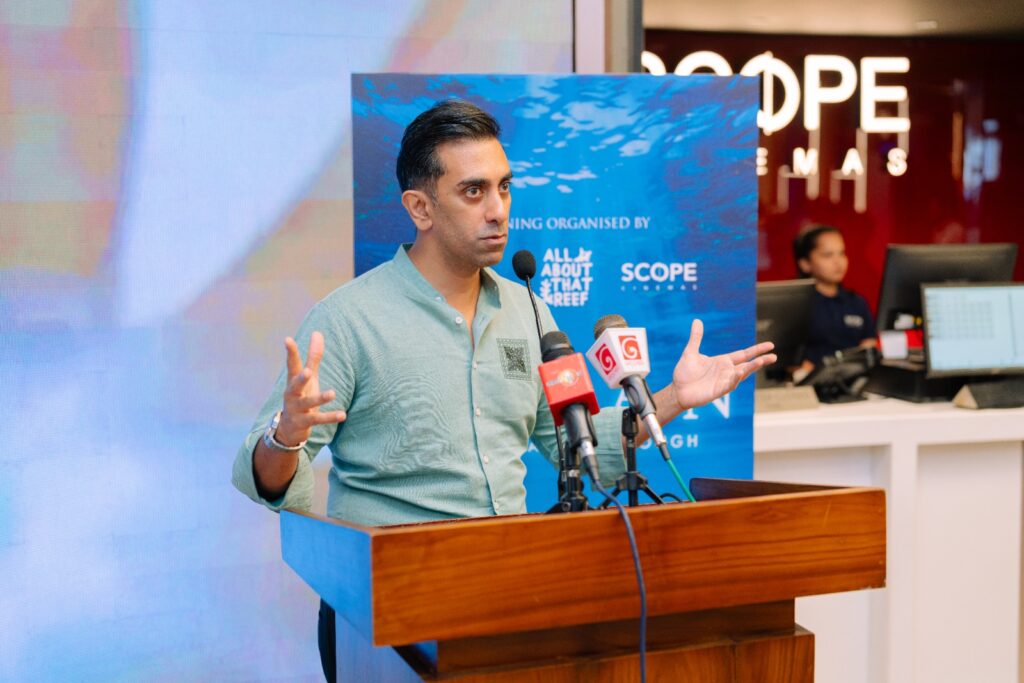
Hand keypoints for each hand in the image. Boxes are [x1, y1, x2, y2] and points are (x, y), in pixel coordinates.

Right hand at [275, 331, 346, 446]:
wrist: (289, 428)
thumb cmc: (301, 395)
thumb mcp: (308, 376)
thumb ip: (313, 356)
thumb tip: (317, 332)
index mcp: (294, 381)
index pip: (292, 365)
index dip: (290, 352)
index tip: (287, 339)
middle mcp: (293, 394)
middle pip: (295, 385)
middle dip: (301, 378)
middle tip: (308, 371)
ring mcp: (297, 409)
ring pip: (308, 403)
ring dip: (320, 398)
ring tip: (332, 393)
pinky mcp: (303, 422)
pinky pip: (318, 420)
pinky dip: (330, 417)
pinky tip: (343, 414)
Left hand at [671, 319, 776, 410]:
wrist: (677, 390)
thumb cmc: (685, 373)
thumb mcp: (690, 352)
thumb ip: (696, 337)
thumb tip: (697, 320)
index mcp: (723, 362)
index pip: (744, 354)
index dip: (757, 350)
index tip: (770, 345)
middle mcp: (727, 371)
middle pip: (748, 365)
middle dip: (761, 361)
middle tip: (774, 356)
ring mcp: (724, 382)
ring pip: (741, 375)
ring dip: (751, 368)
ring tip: (761, 361)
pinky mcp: (718, 391)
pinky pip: (729, 385)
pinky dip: (735, 379)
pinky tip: (739, 372)